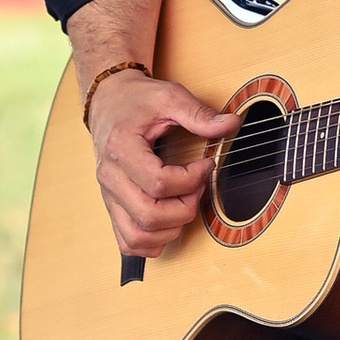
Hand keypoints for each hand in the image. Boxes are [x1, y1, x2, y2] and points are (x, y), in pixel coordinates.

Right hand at [88, 67, 236, 260]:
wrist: (108, 102)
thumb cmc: (136, 100)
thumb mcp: (169, 97)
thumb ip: (199, 114)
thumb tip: (231, 124)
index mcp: (121, 148)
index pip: (158, 183)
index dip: (192, 179)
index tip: (206, 164)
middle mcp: (110, 177)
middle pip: (149, 215)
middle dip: (185, 208)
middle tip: (198, 187)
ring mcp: (108, 195)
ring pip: (138, 236)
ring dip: (170, 229)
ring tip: (184, 203)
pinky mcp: (112, 206)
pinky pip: (128, 242)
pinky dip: (152, 242)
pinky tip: (168, 222)